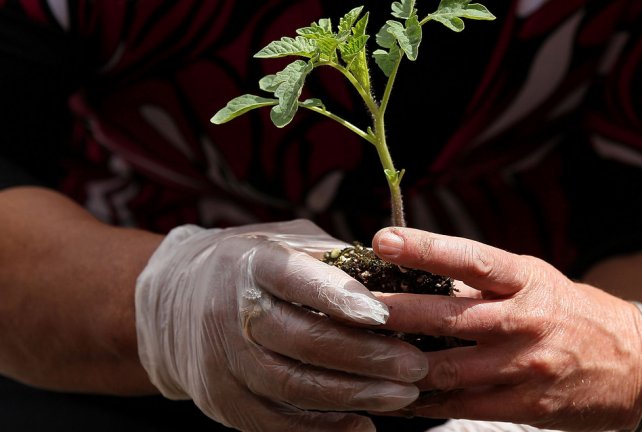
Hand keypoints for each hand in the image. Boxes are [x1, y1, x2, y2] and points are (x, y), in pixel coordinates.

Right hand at [135, 220, 427, 431]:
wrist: (170, 304)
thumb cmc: (249, 266)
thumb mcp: (284, 241)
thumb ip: (335, 257)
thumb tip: (400, 276)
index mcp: (252, 263)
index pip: (297, 280)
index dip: (341, 298)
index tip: (386, 314)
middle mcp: (232, 311)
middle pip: (304, 340)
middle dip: (367, 357)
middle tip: (416, 365)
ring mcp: (224, 360)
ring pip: (295, 386)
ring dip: (355, 395)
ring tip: (404, 395)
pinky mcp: (224, 400)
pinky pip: (277, 421)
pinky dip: (324, 428)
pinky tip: (364, 425)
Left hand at [370, 227, 641, 431]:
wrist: (639, 364)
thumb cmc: (575, 312)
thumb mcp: (536, 282)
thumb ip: (483, 283)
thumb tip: (421, 276)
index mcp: (526, 280)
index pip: (471, 258)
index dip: (426, 248)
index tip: (383, 240)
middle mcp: (525, 321)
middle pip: (450, 317)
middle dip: (395, 314)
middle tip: (351, 309)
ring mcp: (526, 366)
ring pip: (449, 369)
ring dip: (400, 365)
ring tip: (358, 355)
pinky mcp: (528, 405)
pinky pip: (464, 406)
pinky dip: (425, 402)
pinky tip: (396, 395)